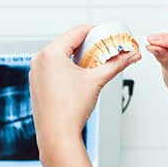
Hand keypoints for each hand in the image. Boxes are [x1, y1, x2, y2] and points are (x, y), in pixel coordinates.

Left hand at [30, 25, 140, 151]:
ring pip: (60, 55)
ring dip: (78, 56)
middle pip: (68, 42)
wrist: (57, 135)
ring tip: (94, 64)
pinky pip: (53, 67)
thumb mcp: (96, 81)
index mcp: (51, 53)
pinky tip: (80, 76)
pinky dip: (67, 67)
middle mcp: (39, 60)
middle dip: (88, 45)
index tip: (107, 34)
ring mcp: (36, 72)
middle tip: (104, 49)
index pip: (77, 32)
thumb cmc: (70, 110)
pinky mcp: (37, 83)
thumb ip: (116, 64)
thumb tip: (132, 56)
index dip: (96, 31)